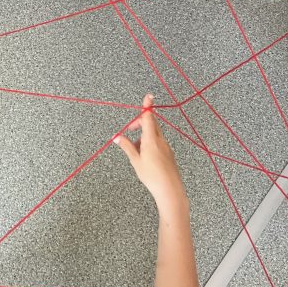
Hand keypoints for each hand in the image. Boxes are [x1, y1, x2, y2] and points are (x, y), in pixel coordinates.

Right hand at [116, 95, 187, 211]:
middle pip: (151, 124)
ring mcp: (166, 147)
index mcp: (151, 139)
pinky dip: (149, 144)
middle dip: (140, 124)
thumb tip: (117, 137)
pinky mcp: (169, 154)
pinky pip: (158, 144)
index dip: (147, 106)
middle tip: (129, 131)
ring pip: (154, 135)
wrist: (170, 190)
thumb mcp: (135, 160)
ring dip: (143, 137)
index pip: (149, 118)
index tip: (148, 96)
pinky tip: (145, 158)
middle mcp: (161, 141)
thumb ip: (127, 146)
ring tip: (136, 152)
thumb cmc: (152, 176)